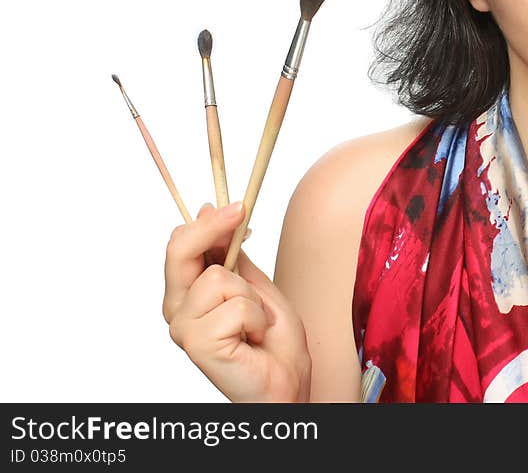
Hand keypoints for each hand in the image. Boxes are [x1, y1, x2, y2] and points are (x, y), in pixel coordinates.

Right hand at [163, 202, 310, 401]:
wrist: (286, 383)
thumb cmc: (272, 341)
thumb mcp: (256, 285)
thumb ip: (232, 255)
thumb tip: (209, 210)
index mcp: (187, 294)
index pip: (180, 245)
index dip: (208, 222)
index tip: (238, 208)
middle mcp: (177, 309)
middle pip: (180, 250)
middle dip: (214, 228)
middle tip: (241, 212)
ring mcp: (183, 327)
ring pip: (219, 277)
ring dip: (252, 297)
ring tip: (256, 322)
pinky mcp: (196, 344)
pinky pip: (236, 305)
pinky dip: (256, 318)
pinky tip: (254, 338)